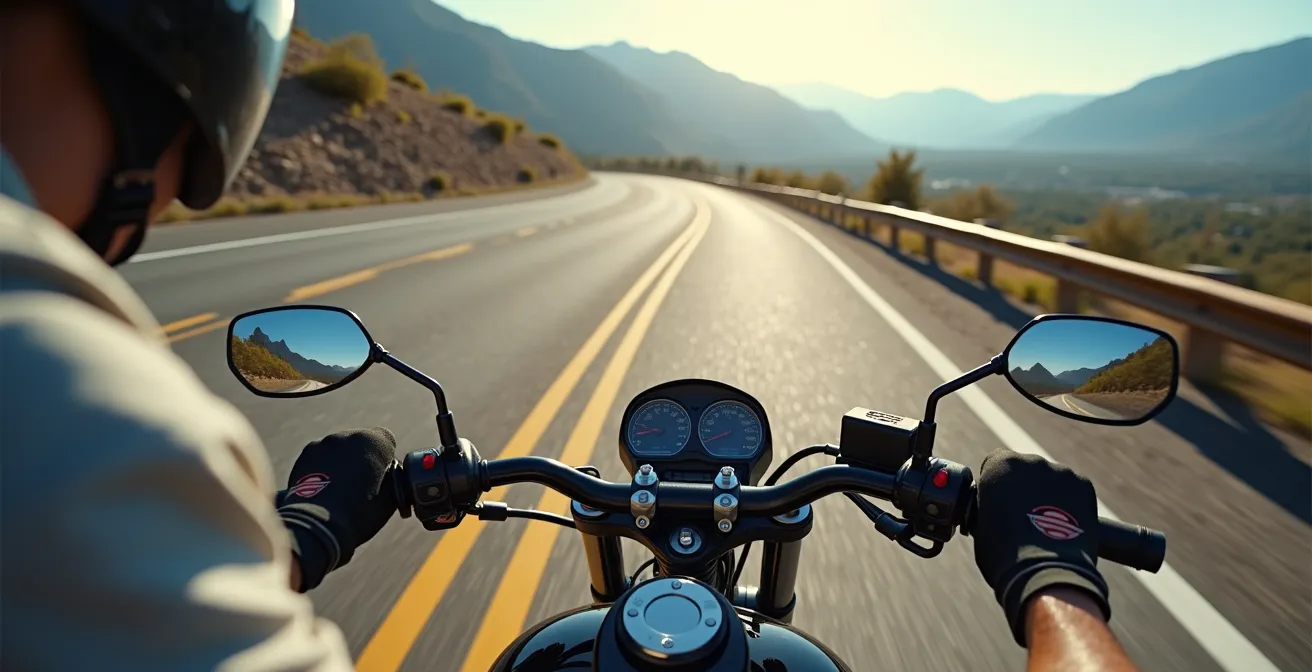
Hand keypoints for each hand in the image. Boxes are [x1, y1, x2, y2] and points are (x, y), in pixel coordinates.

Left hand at [276, 427, 398, 590]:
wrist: (318, 524)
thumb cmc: (360, 512)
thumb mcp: (391, 496)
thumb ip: (392, 477)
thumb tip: (388, 473)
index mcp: (374, 441)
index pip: (386, 439)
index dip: (385, 456)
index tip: (382, 473)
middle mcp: (348, 435)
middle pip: (360, 442)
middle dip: (362, 457)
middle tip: (361, 483)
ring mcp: (323, 443)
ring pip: (339, 449)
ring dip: (342, 462)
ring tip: (340, 489)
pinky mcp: (305, 455)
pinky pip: (320, 457)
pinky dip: (323, 468)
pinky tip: (325, 489)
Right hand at [971, 448, 1109, 646]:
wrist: (1046, 573)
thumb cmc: (1004, 555)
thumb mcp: (981, 524)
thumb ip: (989, 505)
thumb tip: (996, 509)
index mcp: (1001, 465)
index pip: (995, 462)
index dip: (995, 483)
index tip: (997, 500)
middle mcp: (1033, 461)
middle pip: (1026, 468)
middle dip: (1023, 486)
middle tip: (1022, 514)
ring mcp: (1062, 472)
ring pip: (1051, 479)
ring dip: (1048, 494)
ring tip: (1045, 524)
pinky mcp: (1085, 487)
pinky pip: (1074, 491)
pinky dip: (1070, 504)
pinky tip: (1063, 526)